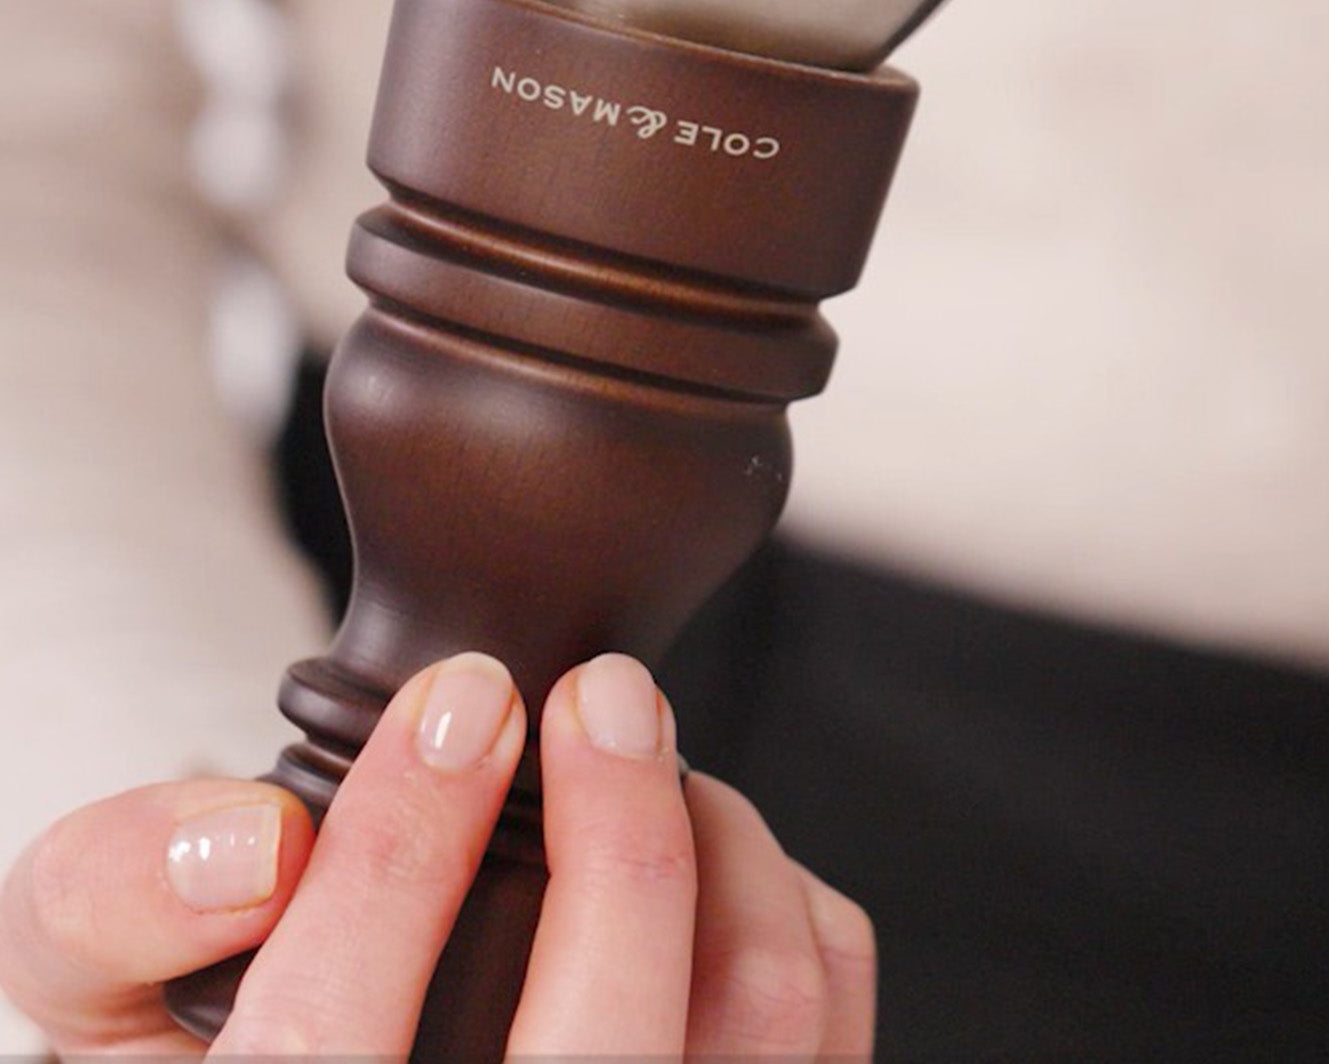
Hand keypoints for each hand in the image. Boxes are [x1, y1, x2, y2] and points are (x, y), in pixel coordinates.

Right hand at [0, 652, 873, 1059]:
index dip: (395, 853)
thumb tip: (249, 839)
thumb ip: (118, 896)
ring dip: (722, 850)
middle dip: (618, 834)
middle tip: (600, 692)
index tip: (458, 702)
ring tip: (650, 761)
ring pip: (748, 1018)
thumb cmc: (234, 1040)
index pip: (327, 1047)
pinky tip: (712, 851)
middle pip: (597, 1060)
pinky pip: (820, 1021)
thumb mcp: (117, 987)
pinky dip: (788, 905)